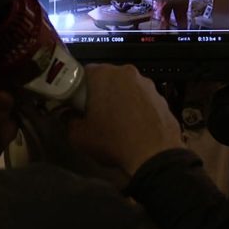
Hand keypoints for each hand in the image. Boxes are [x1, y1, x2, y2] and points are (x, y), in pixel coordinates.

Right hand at [67, 64, 181, 176]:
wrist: (154, 155)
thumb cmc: (114, 140)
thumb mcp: (80, 136)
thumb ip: (68, 121)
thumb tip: (66, 115)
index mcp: (104, 74)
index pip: (84, 73)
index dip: (78, 89)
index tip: (77, 104)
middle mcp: (127, 73)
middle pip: (107, 78)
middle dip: (101, 92)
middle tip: (95, 114)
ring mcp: (147, 84)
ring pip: (127, 88)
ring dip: (121, 100)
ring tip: (117, 123)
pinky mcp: (162, 98)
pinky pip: (143, 100)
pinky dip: (138, 109)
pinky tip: (135, 127)